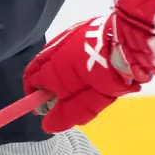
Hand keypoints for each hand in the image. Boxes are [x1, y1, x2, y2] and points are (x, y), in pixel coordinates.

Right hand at [23, 14, 140, 133]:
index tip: (42, 108)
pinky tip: (89, 66)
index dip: (34, 96)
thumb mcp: (83, 105)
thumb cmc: (100, 77)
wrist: (124, 44)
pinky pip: (70, 46)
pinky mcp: (82, 27)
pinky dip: (73, 58)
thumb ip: (63, 116)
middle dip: (46, 84)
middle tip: (59, 97)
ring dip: (60, 71)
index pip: (30, 81)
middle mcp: (51, 50)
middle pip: (40, 68)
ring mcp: (66, 36)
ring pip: (55, 57)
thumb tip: (47, 126)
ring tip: (78, 82)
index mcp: (47, 69)